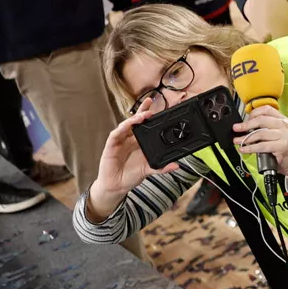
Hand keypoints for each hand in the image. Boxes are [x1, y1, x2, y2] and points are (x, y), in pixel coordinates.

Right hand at [86, 97, 180, 217]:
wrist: (116, 187)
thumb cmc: (131, 176)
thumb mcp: (148, 170)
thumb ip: (162, 167)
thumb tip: (176, 165)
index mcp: (139, 142)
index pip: (145, 126)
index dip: (150, 116)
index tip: (159, 108)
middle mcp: (129, 139)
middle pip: (135, 121)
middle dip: (142, 110)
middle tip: (150, 102)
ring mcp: (120, 141)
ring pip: (126, 125)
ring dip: (133, 119)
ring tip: (142, 116)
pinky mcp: (111, 146)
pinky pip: (115, 134)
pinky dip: (121, 129)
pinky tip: (126, 125)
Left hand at [233, 106, 287, 176]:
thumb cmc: (281, 146)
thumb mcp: (274, 133)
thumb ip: (264, 127)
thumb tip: (245, 126)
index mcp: (281, 119)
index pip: (267, 110)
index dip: (254, 113)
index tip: (245, 119)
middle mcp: (283, 125)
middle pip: (262, 120)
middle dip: (246, 124)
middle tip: (236, 128)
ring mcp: (283, 135)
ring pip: (261, 133)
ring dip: (246, 138)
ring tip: (237, 141)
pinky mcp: (281, 146)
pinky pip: (262, 146)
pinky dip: (251, 148)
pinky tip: (244, 149)